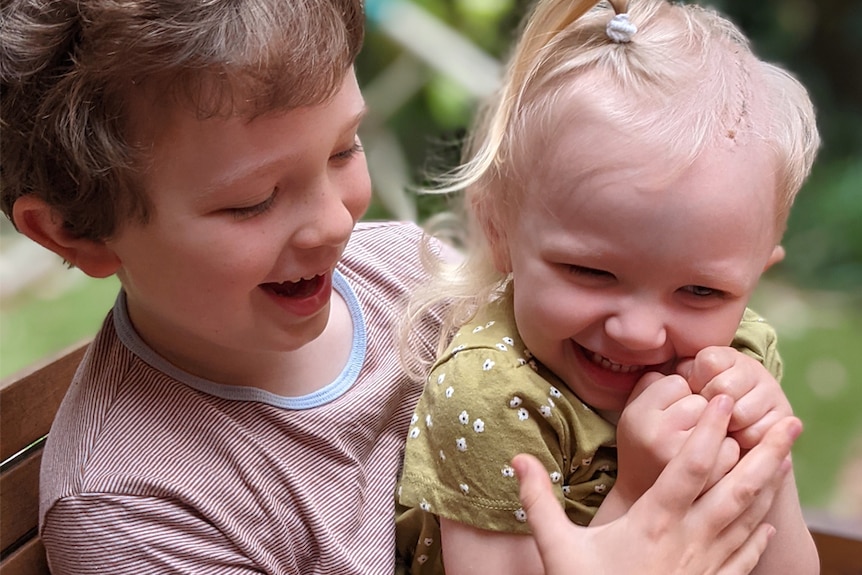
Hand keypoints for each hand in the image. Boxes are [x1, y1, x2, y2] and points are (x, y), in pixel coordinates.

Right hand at [513, 395, 801, 574]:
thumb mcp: (557, 548)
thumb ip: (539, 501)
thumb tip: (518, 459)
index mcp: (652, 523)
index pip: (688, 469)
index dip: (708, 432)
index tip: (722, 399)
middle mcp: (687, 541)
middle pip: (735, 490)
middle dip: (765, 453)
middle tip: (787, 422)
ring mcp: (704, 566)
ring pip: (747, 519)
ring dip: (770, 486)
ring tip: (785, 456)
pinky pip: (744, 557)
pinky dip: (759, 535)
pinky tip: (768, 520)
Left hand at [678, 347, 791, 449]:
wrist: (733, 436)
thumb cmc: (699, 410)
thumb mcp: (683, 389)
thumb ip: (671, 380)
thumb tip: (653, 376)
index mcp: (724, 356)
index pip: (708, 362)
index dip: (696, 383)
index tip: (695, 393)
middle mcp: (751, 368)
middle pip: (723, 388)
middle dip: (710, 408)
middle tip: (706, 416)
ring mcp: (771, 390)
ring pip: (740, 412)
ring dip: (726, 426)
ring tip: (720, 428)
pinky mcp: (784, 416)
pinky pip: (756, 433)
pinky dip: (742, 440)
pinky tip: (736, 438)